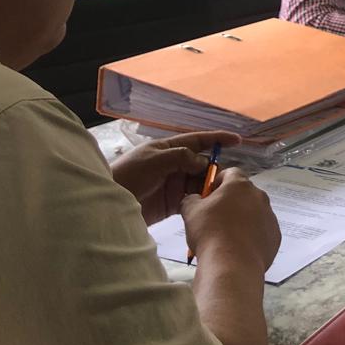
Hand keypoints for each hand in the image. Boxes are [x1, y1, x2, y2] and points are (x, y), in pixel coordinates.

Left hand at [110, 130, 240, 225]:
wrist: (107, 204)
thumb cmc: (128, 176)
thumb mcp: (155, 160)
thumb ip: (181, 157)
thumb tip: (203, 162)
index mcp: (168, 149)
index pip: (198, 140)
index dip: (217, 139)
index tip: (237, 140)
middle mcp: (173, 164)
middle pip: (202, 164)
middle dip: (215, 169)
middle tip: (225, 179)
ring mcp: (172, 184)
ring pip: (199, 182)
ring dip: (209, 187)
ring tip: (218, 194)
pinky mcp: (171, 203)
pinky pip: (192, 199)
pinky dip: (201, 201)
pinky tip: (207, 204)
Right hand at [180, 167, 280, 271]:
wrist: (232, 263)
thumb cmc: (210, 231)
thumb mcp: (190, 212)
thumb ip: (192, 199)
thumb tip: (195, 199)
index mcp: (240, 185)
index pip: (231, 173)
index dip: (218, 182)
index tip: (208, 196)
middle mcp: (260, 196)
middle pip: (244, 194)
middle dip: (230, 202)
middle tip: (215, 219)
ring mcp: (270, 216)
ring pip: (254, 213)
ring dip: (242, 219)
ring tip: (227, 237)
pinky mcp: (275, 235)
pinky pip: (262, 231)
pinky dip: (252, 236)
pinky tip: (239, 248)